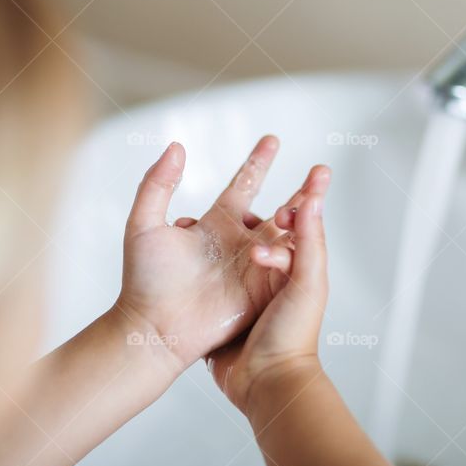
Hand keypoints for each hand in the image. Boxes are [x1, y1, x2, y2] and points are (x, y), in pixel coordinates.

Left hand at [113, 135, 329, 373]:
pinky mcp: (263, 290)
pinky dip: (297, 247)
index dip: (259, 161)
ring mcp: (255, 266)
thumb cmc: (144, 280)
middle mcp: (240, 241)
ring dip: (308, 214)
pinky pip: (288, 265)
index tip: (273, 139)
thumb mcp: (144, 224)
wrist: (154, 326)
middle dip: (303, 189)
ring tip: (317, 192)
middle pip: (279, 208)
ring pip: (290, 235)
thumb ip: (157, 183)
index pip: (245, 184)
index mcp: (217, 223)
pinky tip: (297, 231)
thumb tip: (176, 146)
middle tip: (322, 171)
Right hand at [206, 177, 330, 414]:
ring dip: (219, 233)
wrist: (264, 382)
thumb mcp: (307, 281)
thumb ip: (309, 240)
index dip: (293, 207)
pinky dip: (198, 255)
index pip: (297, 225)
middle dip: (252, 218)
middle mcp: (272, 275)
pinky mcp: (223, 304)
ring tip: (205, 224)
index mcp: (296, 267)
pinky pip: (210, 272)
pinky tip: (186, 244)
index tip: (282, 212)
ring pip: (232, 249)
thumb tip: (314, 199)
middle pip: (262, 233)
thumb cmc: (292, 334)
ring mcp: (245, 289)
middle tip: (244, 217)